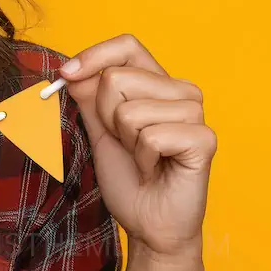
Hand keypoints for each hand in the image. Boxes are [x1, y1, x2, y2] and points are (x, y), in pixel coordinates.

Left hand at [58, 35, 215, 262]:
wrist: (149, 224)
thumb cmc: (130, 178)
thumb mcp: (99, 131)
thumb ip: (89, 97)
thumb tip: (71, 69)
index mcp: (158, 83)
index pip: (127, 46)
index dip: (93, 56)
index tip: (66, 75)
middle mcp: (181, 91)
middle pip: (118, 78)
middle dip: (107, 118)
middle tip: (127, 145)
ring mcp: (195, 114)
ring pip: (131, 110)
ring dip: (127, 142)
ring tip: (143, 159)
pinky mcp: (203, 139)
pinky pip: (152, 136)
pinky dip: (143, 159)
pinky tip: (156, 170)